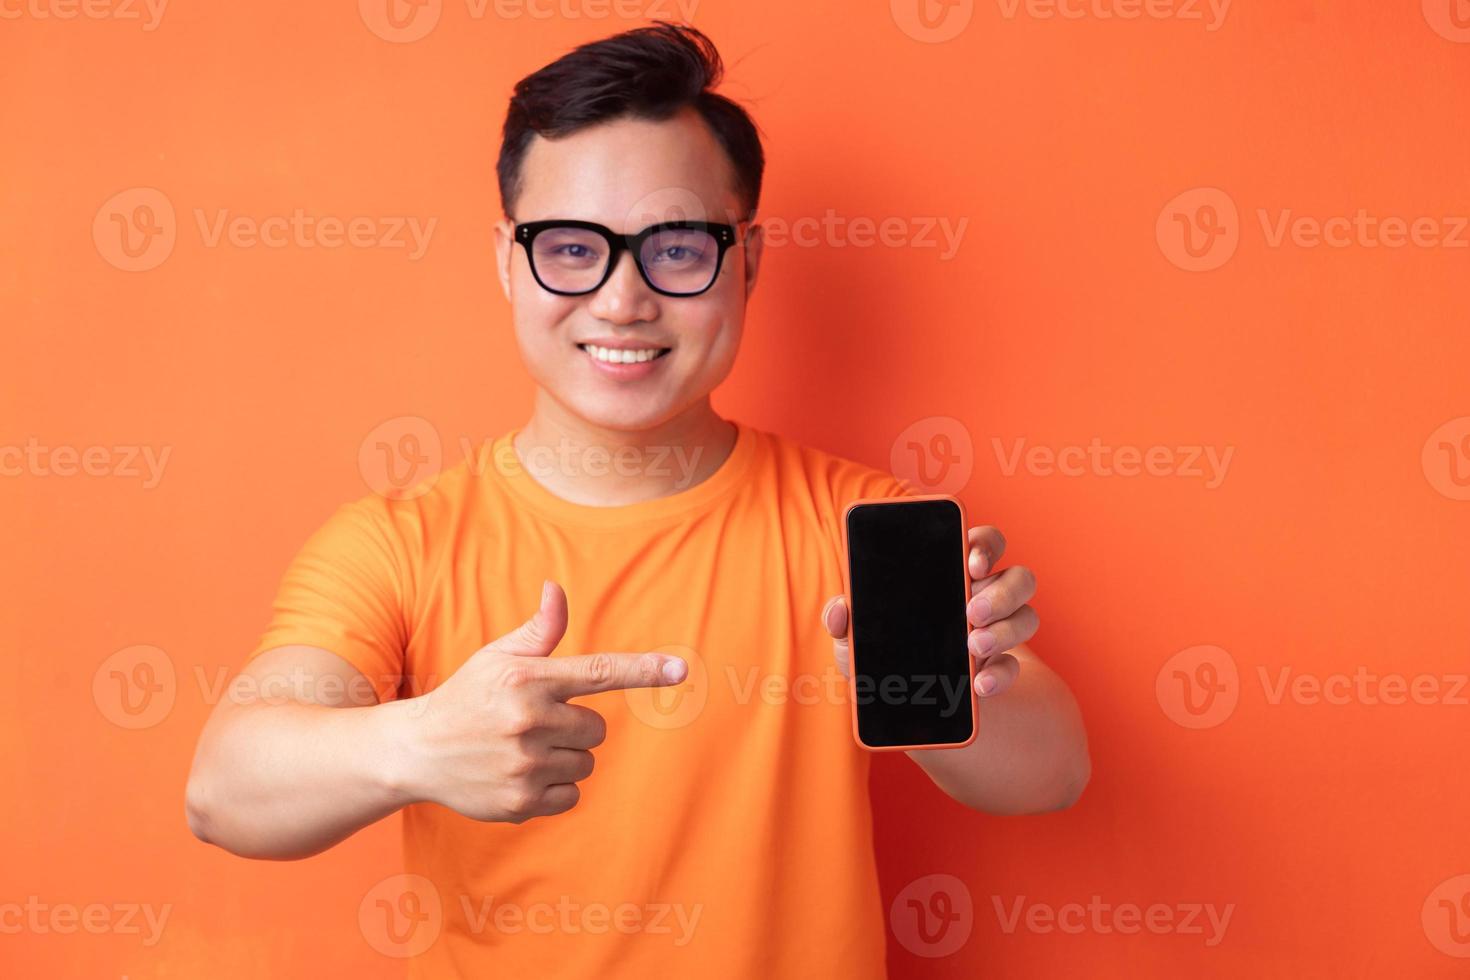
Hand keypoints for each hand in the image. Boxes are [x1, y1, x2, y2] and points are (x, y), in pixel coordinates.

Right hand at [402, 579, 686, 823]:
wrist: (416, 751)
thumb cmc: (467, 697)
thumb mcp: (497, 658)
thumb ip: (538, 630)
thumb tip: (556, 589)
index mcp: (529, 680)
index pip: (598, 671)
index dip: (643, 670)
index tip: (680, 669)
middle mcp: (529, 721)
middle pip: (598, 728)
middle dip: (577, 726)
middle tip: (537, 724)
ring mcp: (525, 765)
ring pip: (586, 763)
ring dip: (565, 758)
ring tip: (523, 750)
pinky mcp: (521, 802)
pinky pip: (571, 795)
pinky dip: (555, 789)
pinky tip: (520, 776)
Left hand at [821, 524, 1037, 698]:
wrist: (910, 706)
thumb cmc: (885, 655)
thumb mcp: (858, 642)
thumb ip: (846, 623)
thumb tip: (840, 608)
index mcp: (953, 574)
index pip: (982, 543)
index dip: (985, 544)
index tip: (971, 561)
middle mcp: (985, 597)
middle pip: (1018, 576)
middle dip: (1000, 590)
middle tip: (971, 609)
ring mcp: (999, 632)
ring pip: (1027, 615)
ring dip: (1005, 628)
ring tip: (975, 646)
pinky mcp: (1002, 669)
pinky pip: (1016, 667)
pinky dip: (1000, 675)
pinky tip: (980, 684)